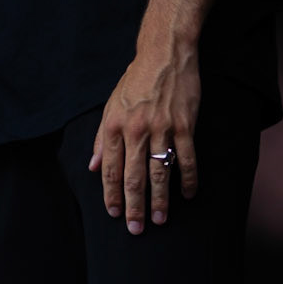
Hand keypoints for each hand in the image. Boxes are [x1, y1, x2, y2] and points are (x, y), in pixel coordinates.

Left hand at [89, 41, 199, 232]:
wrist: (163, 54)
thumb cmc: (135, 80)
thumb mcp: (111, 105)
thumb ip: (102, 138)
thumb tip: (94, 167)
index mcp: (114, 126)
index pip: (110, 169)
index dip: (111, 194)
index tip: (113, 214)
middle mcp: (135, 130)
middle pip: (133, 177)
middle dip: (133, 206)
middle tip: (135, 229)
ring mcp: (162, 129)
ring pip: (159, 173)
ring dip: (160, 200)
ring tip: (160, 220)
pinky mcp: (185, 125)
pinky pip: (187, 159)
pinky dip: (189, 179)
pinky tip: (188, 194)